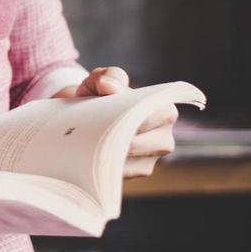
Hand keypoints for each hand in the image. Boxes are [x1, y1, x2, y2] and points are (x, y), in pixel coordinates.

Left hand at [52, 66, 178, 177]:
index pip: (144, 119)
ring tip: (85, 143)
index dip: (121, 120)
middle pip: (137, 145)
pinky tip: (88, 157)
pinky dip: (104, 167)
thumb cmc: (100, 94)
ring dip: (106, 154)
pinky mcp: (140, 172)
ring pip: (129, 162)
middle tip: (87, 134)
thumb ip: (107, 76)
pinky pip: (122, 175)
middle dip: (111, 140)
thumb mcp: (101, 79)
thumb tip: (109, 87)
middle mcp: (165, 138)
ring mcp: (153, 158)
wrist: (91, 115)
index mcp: (164, 110)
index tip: (100, 118)